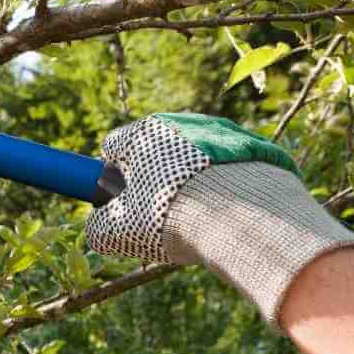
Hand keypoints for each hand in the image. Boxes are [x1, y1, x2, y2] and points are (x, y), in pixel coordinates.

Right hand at [86, 113, 353, 328]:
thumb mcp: (119, 231)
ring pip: (195, 159)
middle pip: (157, 151)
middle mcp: (182, 122)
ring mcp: (222, 131)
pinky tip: (229, 214)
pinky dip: (226, 187)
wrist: (243, 216)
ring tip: (201, 219)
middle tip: (161, 217)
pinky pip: (230, 168)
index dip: (112, 176)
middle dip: (155, 180)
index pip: (114, 146)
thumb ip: (98, 227)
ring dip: (192, 182)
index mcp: (143, 133)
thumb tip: (98, 229)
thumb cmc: (170, 218)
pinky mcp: (255, 147)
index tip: (121, 202)